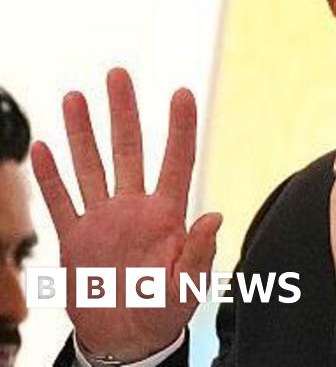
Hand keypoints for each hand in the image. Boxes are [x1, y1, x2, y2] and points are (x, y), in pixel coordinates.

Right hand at [30, 68, 221, 360]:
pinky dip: (50, 177)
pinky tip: (44, 147)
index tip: (182, 93)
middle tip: (118, 74)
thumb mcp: (187, 287)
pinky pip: (61, 201)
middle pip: (128, 150)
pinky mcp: (75, 238)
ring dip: (82, 132)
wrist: (126, 337)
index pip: (176, 161)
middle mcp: (134, 208)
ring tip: (75, 96)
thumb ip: (199, 253)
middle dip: (123, 112)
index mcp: (166, 216)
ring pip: (91, 166)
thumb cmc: (164, 313)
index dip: (180, 128)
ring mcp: (103, 220)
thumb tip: (214, 216)